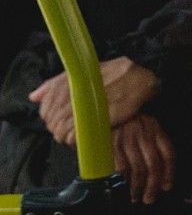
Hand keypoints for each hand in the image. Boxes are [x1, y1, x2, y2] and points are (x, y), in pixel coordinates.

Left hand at [29, 57, 159, 144]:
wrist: (135, 78)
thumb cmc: (108, 75)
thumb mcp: (78, 74)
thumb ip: (53, 86)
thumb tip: (34, 97)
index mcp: (62, 86)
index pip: (45, 111)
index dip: (50, 119)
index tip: (60, 121)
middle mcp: (68, 98)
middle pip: (52, 123)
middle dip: (58, 129)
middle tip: (70, 131)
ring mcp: (82, 110)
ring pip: (62, 132)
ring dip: (66, 137)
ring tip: (76, 137)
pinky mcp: (96, 119)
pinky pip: (76, 136)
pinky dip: (76, 140)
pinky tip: (83, 139)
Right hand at [112, 114, 174, 204]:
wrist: (100, 107)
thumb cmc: (124, 120)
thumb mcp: (143, 124)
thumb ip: (152, 142)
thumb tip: (160, 172)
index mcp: (154, 128)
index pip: (168, 154)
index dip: (169, 173)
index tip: (166, 187)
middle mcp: (143, 134)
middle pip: (154, 164)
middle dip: (152, 185)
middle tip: (150, 198)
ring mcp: (126, 139)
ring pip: (138, 168)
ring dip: (137, 187)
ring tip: (135, 198)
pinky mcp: (110, 144)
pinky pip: (120, 167)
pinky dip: (123, 180)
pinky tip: (122, 188)